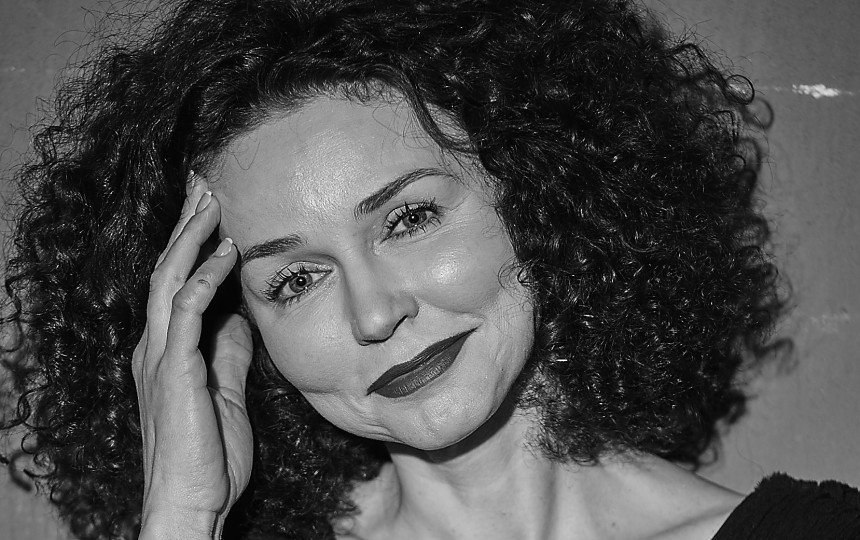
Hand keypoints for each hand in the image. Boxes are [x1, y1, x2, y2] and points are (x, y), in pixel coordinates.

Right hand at [132, 174, 252, 539]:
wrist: (191, 502)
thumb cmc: (209, 454)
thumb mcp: (224, 390)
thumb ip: (228, 353)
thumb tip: (241, 319)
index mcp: (167, 349)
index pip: (176, 282)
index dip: (192, 243)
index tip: (214, 210)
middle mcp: (155, 345)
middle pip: (166, 268)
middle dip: (187, 224)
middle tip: (206, 183)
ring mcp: (159, 355)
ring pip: (169, 277)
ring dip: (193, 235)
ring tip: (213, 199)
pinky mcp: (173, 370)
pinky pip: (186, 310)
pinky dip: (205, 275)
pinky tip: (226, 250)